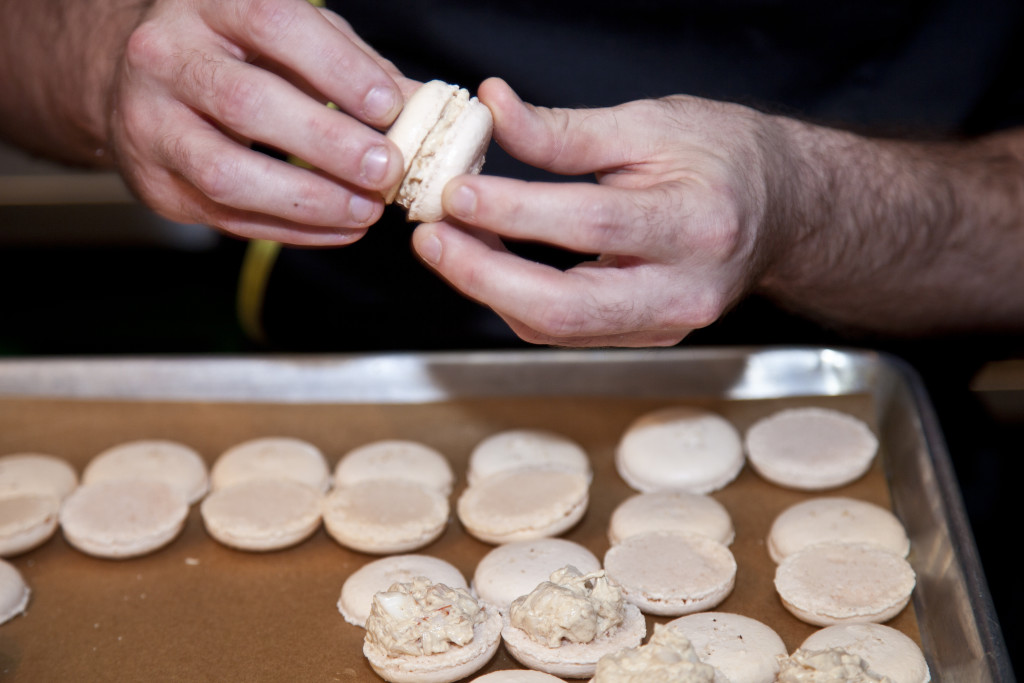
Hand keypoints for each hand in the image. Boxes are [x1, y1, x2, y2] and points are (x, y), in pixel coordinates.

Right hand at [110, 0, 418, 243]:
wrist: (134, 78)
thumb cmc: (234, 50)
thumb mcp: (290, 36)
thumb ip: (353, 65)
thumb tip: (425, 109)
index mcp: (209, 4)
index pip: (272, 25)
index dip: (335, 68)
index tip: (389, 106)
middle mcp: (167, 59)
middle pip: (248, 104)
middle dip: (328, 143)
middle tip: (388, 169)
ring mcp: (151, 125)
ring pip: (228, 172)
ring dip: (309, 200)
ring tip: (368, 210)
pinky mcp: (156, 184)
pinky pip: (227, 217)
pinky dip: (294, 230)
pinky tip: (342, 228)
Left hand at [412, 77, 786, 346]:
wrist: (781, 211)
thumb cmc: (723, 157)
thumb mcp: (650, 125)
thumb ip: (565, 129)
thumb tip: (491, 108)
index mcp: (697, 223)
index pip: (592, 226)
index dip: (515, 213)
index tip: (455, 192)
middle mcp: (685, 289)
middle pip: (567, 306)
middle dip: (484, 277)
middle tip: (429, 239)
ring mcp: (667, 324)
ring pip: (558, 329)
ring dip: (489, 290)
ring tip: (446, 243)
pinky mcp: (647, 336)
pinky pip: (566, 331)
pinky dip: (516, 300)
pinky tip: (486, 262)